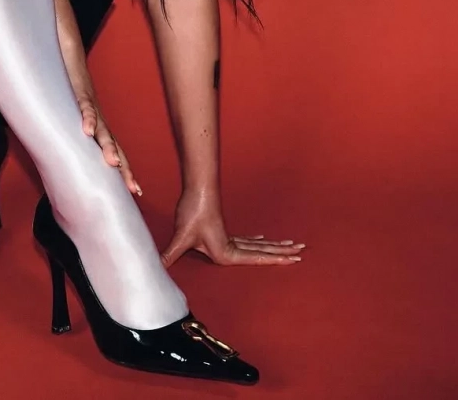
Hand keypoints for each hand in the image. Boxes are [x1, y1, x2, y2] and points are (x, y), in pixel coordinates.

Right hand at [61, 48, 141, 197]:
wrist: (69, 48)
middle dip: (125, 167)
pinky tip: (87, 131)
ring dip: (108, 146)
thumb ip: (74, 130)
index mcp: (98, 123)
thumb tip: (70, 152)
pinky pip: (84, 105)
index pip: (115, 150)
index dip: (126, 170)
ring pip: (102, 128)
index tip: (136, 192)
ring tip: (112, 164)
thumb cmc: (68, 83)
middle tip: (134, 189)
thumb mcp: (72, 112)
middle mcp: (99, 116)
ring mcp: (91, 103)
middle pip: (114, 144)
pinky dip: (87, 118)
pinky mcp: (79, 90)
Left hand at [161, 190, 304, 266]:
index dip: (276, 260)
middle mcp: (231, 246)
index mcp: (226, 252)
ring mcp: (229, 238)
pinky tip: (263, 240)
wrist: (195, 189)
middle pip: (263, 251)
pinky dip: (258, 242)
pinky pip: (246, 240)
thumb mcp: (181, 237)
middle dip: (283, 252)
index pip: (257, 259)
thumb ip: (169, 255)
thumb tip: (154, 268)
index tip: (295, 259)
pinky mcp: (223, 232)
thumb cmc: (192, 212)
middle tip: (303, 251)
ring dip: (274, 246)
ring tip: (292, 246)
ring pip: (257, 245)